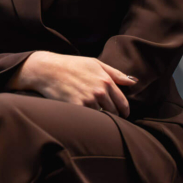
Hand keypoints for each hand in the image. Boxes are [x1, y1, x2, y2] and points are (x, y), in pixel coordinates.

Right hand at [9, 51, 136, 116]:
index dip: (123, 111)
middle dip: (112, 114)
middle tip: (106, 114)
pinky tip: (85, 116)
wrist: (48, 69)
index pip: (122, 103)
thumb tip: (134, 82)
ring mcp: (89, 100)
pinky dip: (90, 119)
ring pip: (102, 117)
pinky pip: (90, 119)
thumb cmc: (72, 65)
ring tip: (94, 115)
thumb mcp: (95, 63)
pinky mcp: (77, 107)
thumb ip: (115, 73)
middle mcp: (100, 91)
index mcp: (106, 80)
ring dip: (100, 117)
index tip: (122, 114)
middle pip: (114, 112)